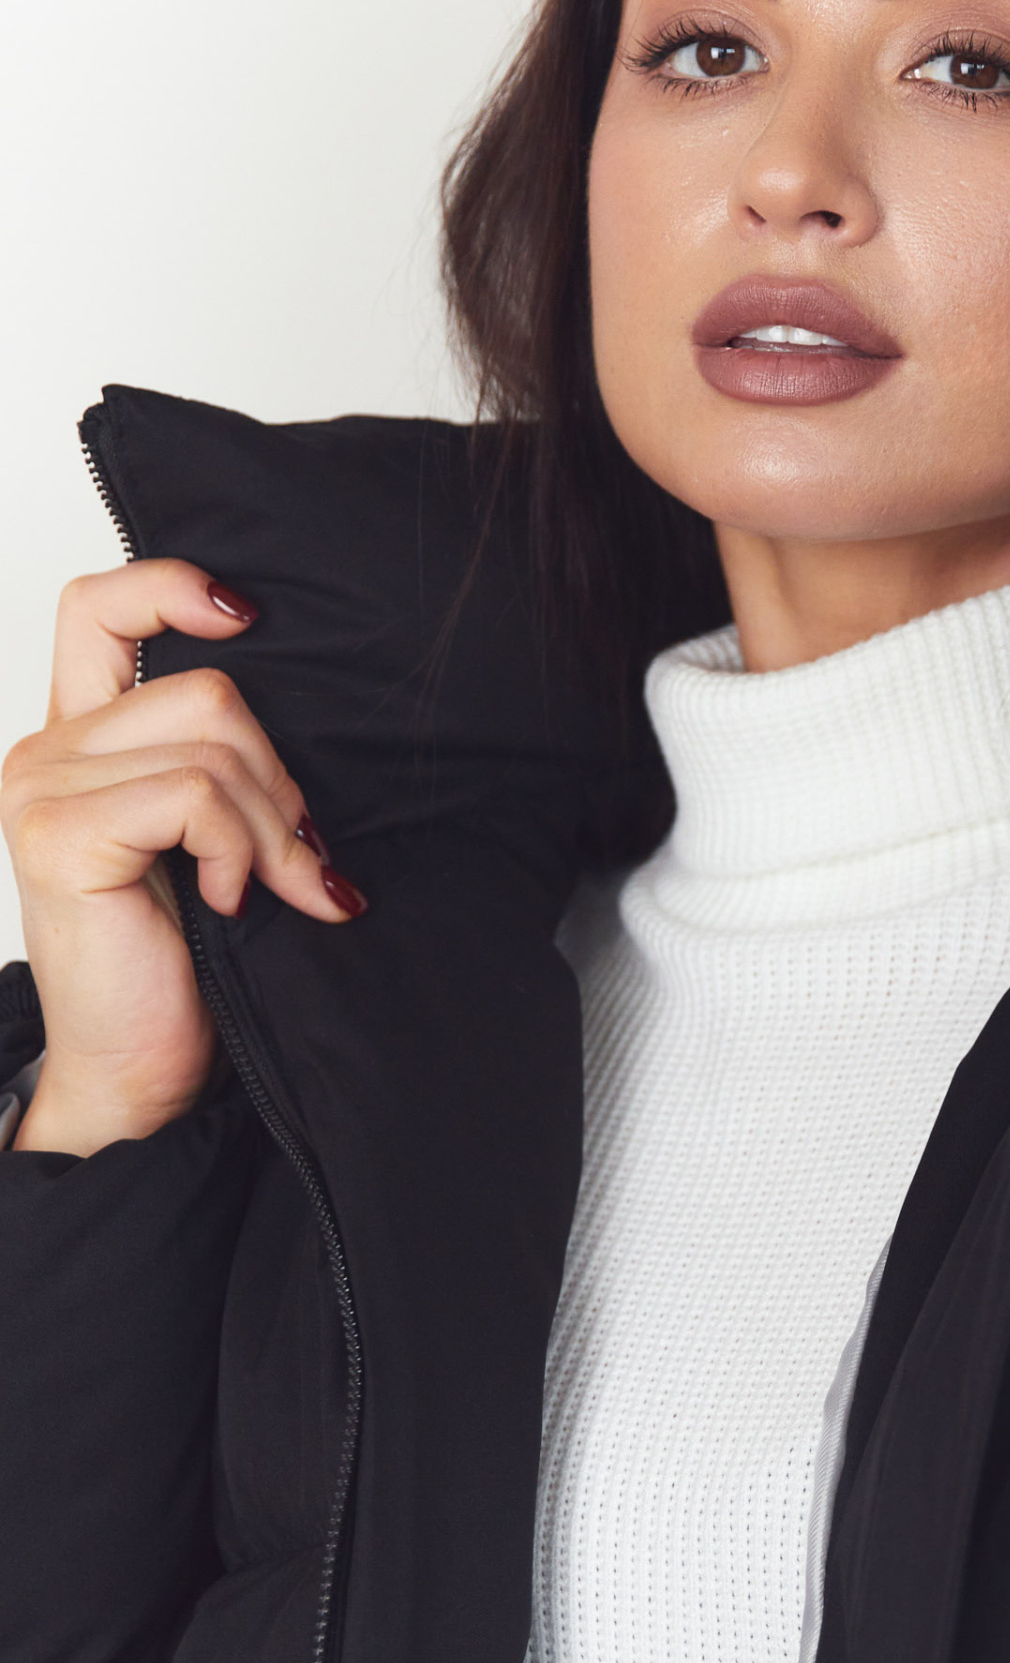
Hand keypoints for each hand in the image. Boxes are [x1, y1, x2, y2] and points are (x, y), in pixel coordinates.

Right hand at [1, 560, 364, 1156]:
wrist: (141, 1076)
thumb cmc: (186, 965)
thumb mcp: (212, 843)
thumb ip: (224, 767)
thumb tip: (314, 714)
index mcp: (78, 740)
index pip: (98, 607)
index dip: (172, 587)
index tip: (247, 614)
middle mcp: (46, 750)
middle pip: (206, 689)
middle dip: (278, 778)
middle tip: (296, 859)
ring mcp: (42, 787)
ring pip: (212, 741)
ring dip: (272, 826)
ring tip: (272, 891)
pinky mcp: (59, 834)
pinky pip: (195, 796)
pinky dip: (242, 851)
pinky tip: (233, 904)